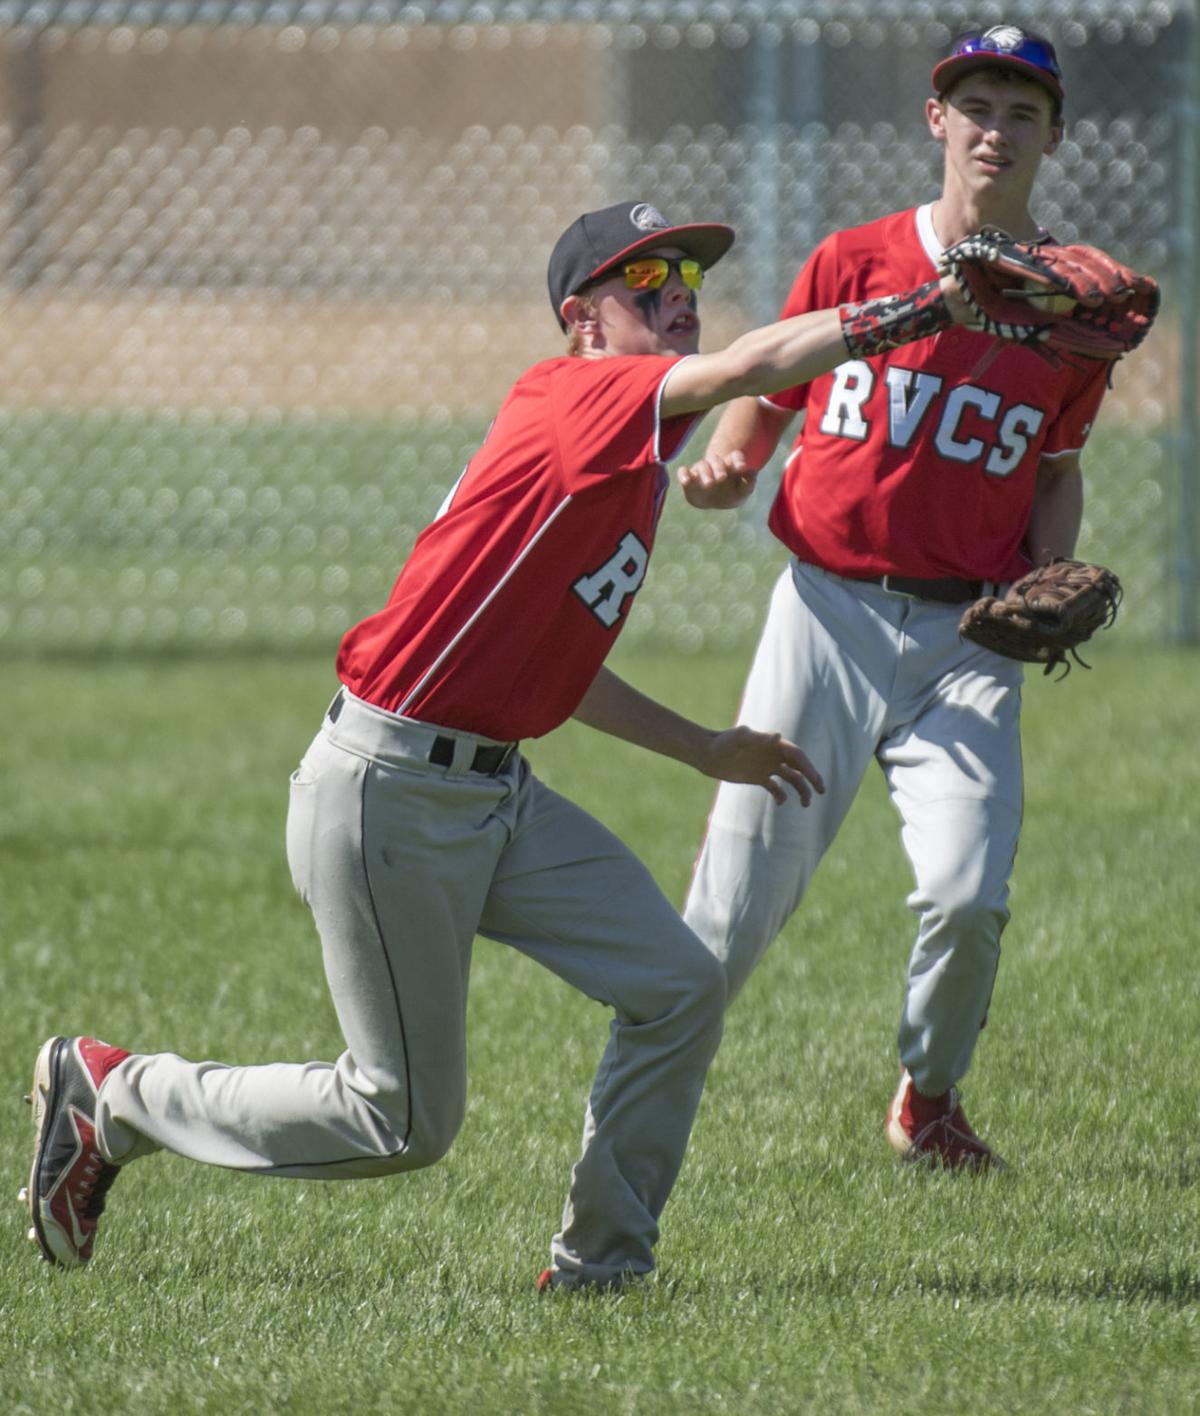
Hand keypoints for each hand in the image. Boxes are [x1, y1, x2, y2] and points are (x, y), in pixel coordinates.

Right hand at [676, 451, 759, 508]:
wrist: (715, 501)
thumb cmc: (732, 494)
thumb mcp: (743, 492)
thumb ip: (749, 483)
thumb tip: (753, 471)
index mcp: (731, 465)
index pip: (735, 456)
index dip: (738, 460)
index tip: (742, 468)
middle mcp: (716, 465)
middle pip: (716, 460)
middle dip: (719, 468)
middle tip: (722, 478)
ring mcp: (702, 471)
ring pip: (702, 465)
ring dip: (705, 473)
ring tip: (710, 484)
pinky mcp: (689, 478)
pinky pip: (683, 472)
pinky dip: (684, 474)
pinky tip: (686, 481)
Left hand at [700, 725, 825, 805]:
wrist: (709, 754)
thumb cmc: (724, 742)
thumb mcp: (741, 737)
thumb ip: (759, 738)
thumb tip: (778, 736)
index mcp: (773, 745)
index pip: (797, 756)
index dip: (808, 767)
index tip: (815, 780)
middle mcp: (773, 756)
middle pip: (798, 767)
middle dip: (811, 778)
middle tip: (821, 791)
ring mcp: (767, 767)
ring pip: (791, 779)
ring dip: (801, 790)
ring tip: (806, 804)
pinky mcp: (759, 777)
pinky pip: (776, 788)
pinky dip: (781, 795)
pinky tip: (781, 802)